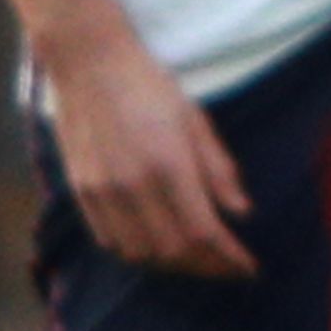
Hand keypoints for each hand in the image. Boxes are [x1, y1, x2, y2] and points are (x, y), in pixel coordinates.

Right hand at [44, 22, 255, 281]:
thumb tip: (242, 213)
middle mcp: (133, 184)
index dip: (230, 258)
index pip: (204, 232)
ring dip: (174, 265)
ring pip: (141, 253)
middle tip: (227, 266)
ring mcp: (103, 191)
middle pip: (174, 251)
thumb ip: (219, 169)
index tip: (249, 267)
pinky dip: (138, 253)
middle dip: (207, 267)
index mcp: (168, 163)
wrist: (88, 63)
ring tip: (196, 258)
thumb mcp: (195, 119)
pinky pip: (110, 241)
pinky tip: (157, 245)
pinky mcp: (81, 191)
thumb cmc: (149, 85)